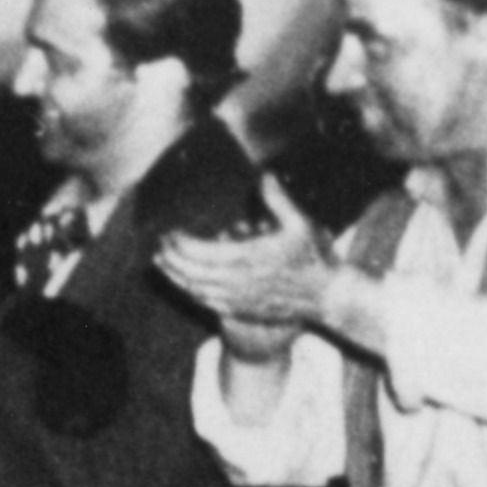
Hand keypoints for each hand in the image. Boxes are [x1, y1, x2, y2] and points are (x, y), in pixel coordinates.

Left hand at [158, 182, 339, 355]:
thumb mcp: (301, 223)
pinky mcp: (241, 310)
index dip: (179, 242)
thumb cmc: (315, 258)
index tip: (170, 231)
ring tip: (160, 264)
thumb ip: (278, 199)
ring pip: (194, 290)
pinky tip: (184, 285)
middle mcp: (236, 282)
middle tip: (160, 244)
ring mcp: (237, 299)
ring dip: (174, 276)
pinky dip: (190, 293)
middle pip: (190, 271)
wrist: (326, 296)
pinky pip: (206, 303)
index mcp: (246, 258)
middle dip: (171, 258)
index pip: (198, 251)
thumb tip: (264, 175)